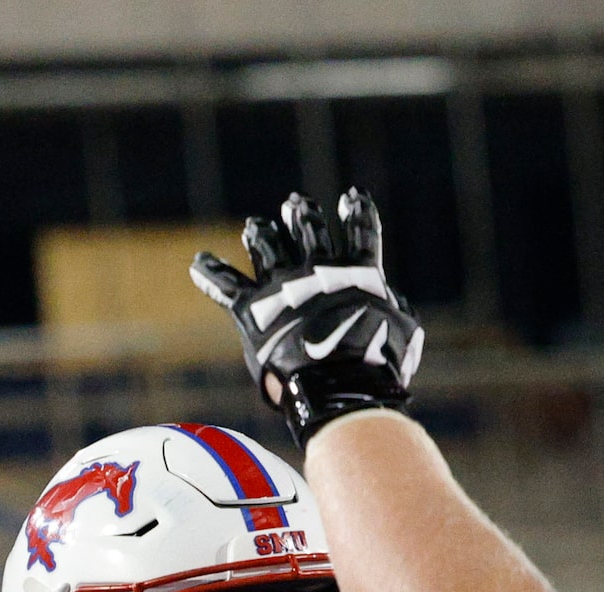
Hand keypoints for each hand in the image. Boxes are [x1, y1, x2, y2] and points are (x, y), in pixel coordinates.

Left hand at [192, 191, 424, 451]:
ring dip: (261, 235)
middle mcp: (316, 270)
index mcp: (358, 274)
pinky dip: (211, 274)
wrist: (337, 383)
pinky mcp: (251, 307)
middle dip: (303, 216)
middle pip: (308, 230)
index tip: (353, 197)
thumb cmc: (376, 364)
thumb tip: (394, 303)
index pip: (362, 233)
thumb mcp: (404, 335)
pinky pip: (226, 285)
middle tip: (297, 205)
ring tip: (255, 226)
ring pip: (267, 247)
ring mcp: (281, 285)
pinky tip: (199, 263)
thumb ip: (395, 311)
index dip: (358, 214)